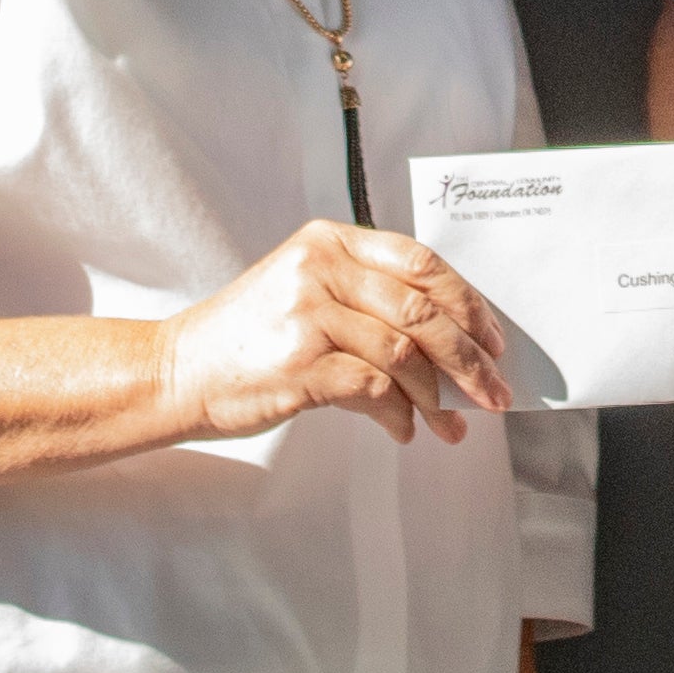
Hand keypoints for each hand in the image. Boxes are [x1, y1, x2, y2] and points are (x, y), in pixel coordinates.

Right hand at [153, 223, 510, 446]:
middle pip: (423, 311)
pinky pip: (376, 391)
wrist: (178, 371)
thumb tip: (451, 343)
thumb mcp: (304, 291)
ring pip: (405, 356)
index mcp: (328, 242)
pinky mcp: (300, 363)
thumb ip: (367, 298)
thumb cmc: (249, 339)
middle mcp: (319, 269)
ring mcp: (308, 315)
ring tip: (451, 425)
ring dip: (439, 398)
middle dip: (470, 358)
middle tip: (495, 391)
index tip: (493, 339)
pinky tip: (405, 430)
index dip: (467, 303)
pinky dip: (399, 415)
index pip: (421, 262)